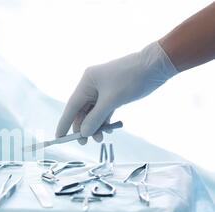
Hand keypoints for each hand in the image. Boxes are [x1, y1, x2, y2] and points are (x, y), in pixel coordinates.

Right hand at [55, 41, 177, 143]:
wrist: (156, 65)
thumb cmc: (132, 79)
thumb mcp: (112, 101)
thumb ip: (96, 118)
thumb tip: (84, 133)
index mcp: (87, 82)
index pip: (71, 106)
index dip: (64, 123)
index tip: (58, 138)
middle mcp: (91, 85)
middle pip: (81, 111)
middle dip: (83, 127)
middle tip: (85, 142)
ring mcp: (102, 89)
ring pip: (93, 112)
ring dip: (95, 126)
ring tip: (101, 138)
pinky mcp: (113, 93)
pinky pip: (103, 110)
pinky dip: (104, 120)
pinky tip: (109, 129)